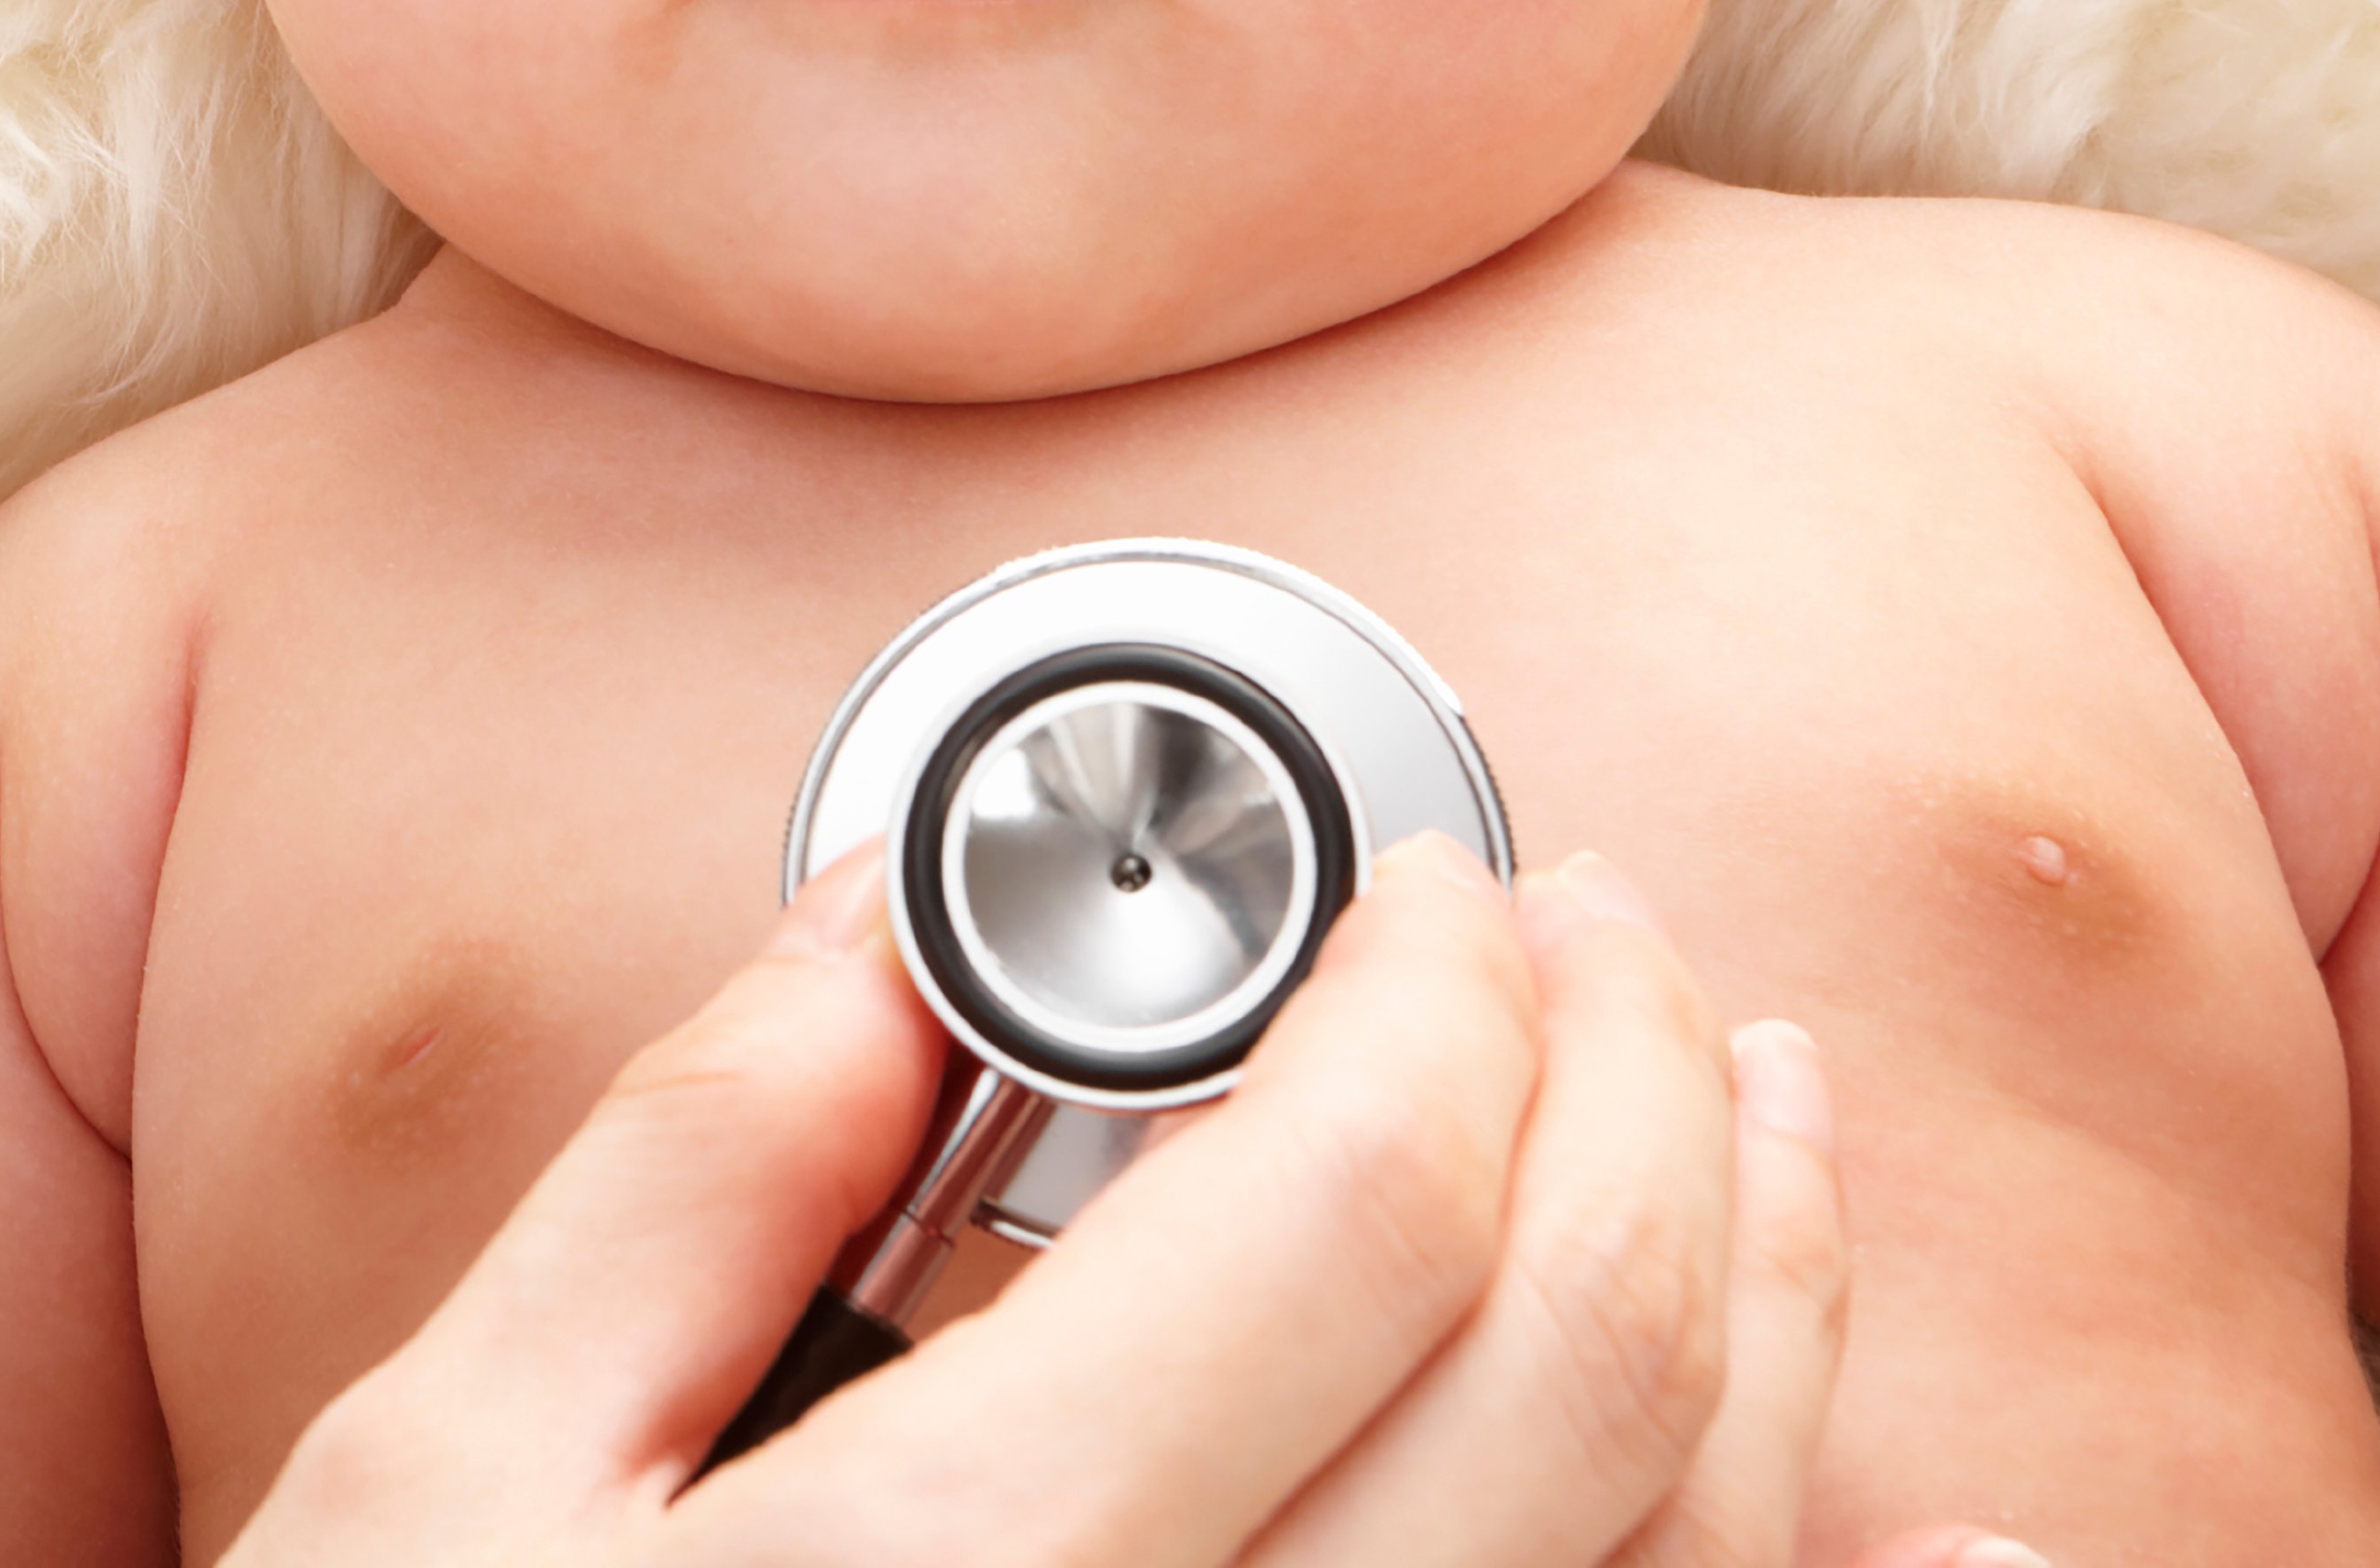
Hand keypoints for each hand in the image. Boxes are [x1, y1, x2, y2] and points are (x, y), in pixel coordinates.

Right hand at [221, 835, 2043, 1567]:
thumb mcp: (439, 1480)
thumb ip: (681, 1186)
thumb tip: (884, 926)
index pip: (1361, 1202)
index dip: (1446, 982)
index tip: (1431, 881)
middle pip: (1588, 1363)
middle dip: (1642, 1084)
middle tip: (1608, 935)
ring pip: (1683, 1565)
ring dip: (1776, 1300)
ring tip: (1759, 1113)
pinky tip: (1940, 1533)